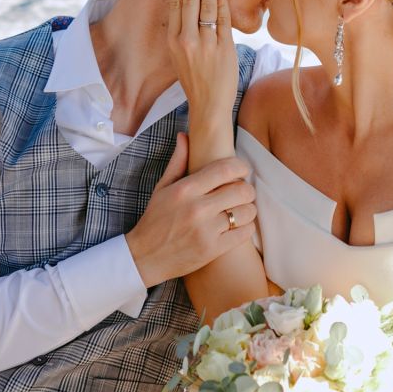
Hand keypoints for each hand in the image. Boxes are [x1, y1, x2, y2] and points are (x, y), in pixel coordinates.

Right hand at [125, 133, 257, 287]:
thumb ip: (178, 161)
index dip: (241, 166)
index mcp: (186, 189)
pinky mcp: (213, 250)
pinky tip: (238, 226)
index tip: (242, 170)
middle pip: (242, 190)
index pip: (226, 169)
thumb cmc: (155, 219)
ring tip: (240, 209)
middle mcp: (197, 208)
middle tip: (242, 192)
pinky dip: (246, 228)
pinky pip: (244, 233)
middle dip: (247, 189)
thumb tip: (185, 135)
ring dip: (248, 209)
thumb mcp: (162, 188)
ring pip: (247, 212)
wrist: (144, 257)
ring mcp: (206, 230)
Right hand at [167, 0, 237, 123]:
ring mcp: (205, 44)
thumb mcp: (180, 55)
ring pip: (207, 5)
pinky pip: (223, 19)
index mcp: (173, 41)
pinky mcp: (223, 48)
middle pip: (189, 0)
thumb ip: (184, 31)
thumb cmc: (196, 79)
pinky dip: (222, 1)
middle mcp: (187, 40)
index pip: (175, 4)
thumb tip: (190, 4)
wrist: (208, 104)